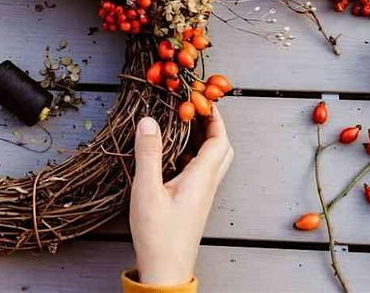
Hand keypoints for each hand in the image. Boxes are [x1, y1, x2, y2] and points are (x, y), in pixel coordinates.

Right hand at [129, 105, 232, 286]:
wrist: (165, 271)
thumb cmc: (158, 234)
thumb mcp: (147, 190)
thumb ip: (148, 154)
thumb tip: (148, 120)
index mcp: (202, 178)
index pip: (219, 140)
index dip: (214, 116)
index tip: (201, 97)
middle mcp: (207, 185)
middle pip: (221, 149)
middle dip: (212, 125)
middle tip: (195, 109)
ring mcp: (201, 195)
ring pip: (211, 160)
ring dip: (201, 139)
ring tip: (181, 124)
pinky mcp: (192, 203)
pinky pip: (199, 171)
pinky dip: (190, 154)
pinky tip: (171, 153)